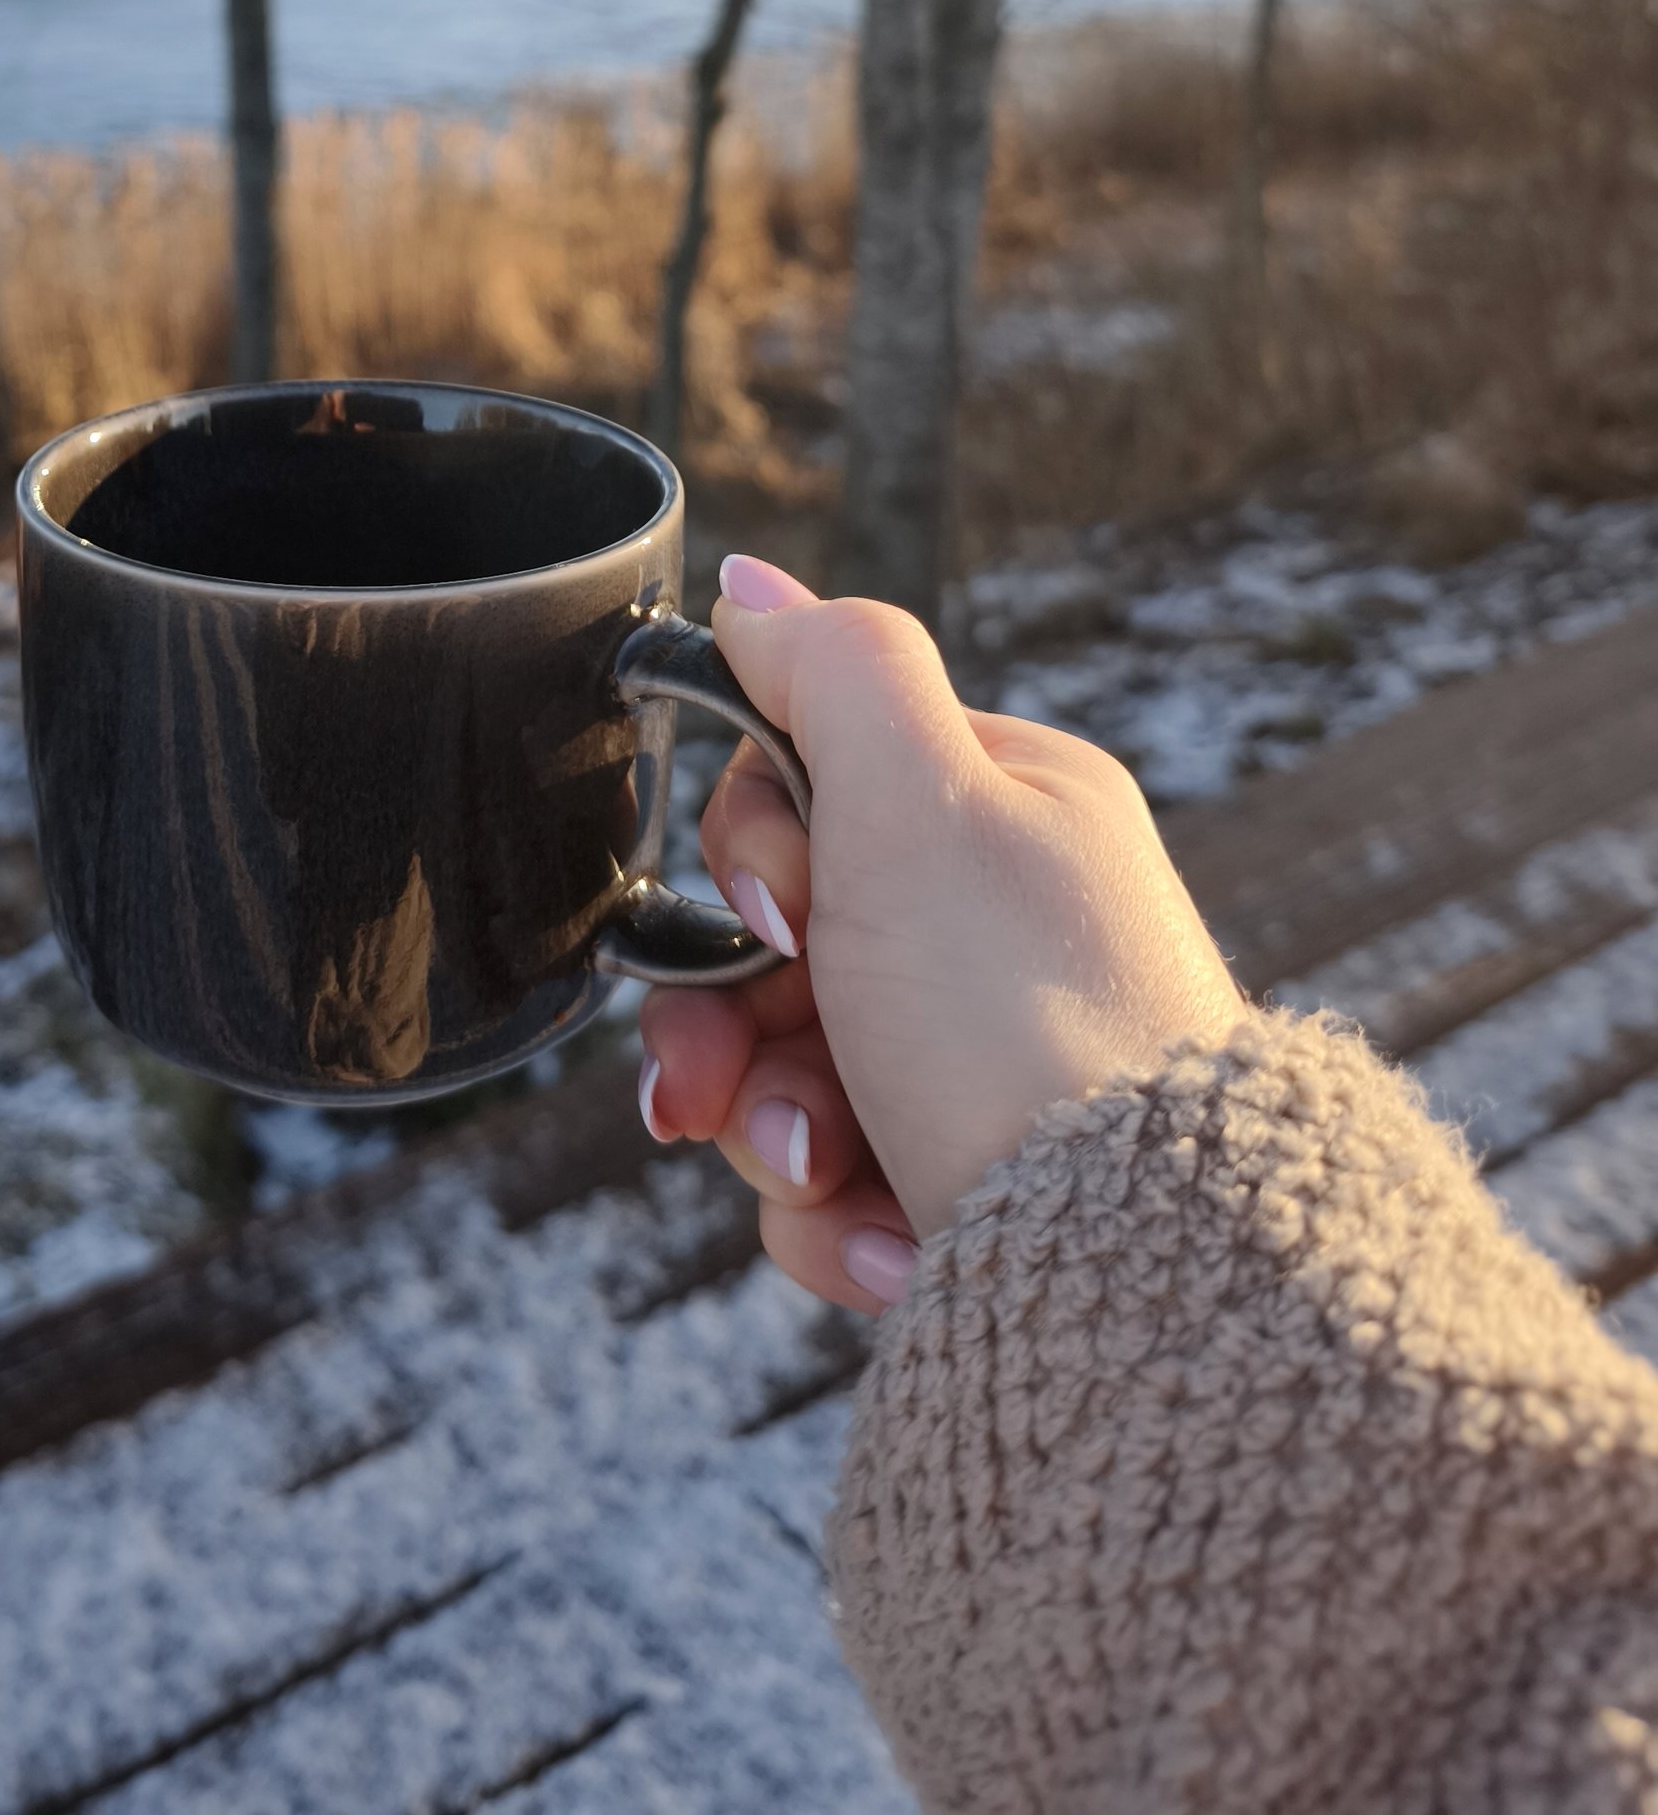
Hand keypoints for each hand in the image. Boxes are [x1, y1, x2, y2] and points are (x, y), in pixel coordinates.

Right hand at [638, 558, 1244, 1313]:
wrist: (1144, 1273)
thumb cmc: (1027, 1021)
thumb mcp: (920, 803)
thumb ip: (831, 669)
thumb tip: (750, 584)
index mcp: (1008, 807)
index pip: (806, 777)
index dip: (751, 853)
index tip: (779, 913)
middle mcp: (1005, 926)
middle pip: (779, 947)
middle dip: (731, 1030)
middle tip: (714, 1095)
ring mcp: (990, 1061)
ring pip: (789, 1072)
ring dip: (775, 1137)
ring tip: (829, 1185)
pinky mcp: (980, 1183)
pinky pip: (841, 1187)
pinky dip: (838, 1225)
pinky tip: (892, 1249)